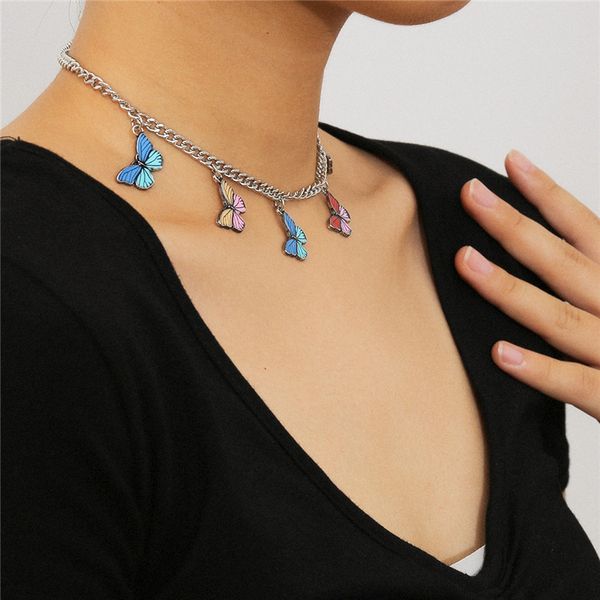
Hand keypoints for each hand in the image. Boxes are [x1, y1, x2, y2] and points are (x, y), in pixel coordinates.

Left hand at [454, 149, 599, 420]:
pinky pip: (577, 383)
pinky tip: (499, 353)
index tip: (513, 161)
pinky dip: (541, 370)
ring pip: (560, 318)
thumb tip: (558, 240)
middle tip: (470, 195)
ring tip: (465, 261)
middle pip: (563, 262)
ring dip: (510, 290)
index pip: (586, 228)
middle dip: (515, 226)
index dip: (550, 195)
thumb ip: (591, 269)